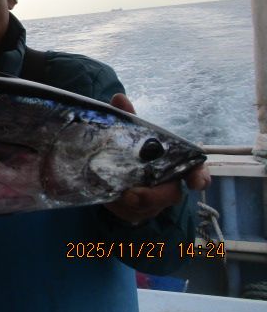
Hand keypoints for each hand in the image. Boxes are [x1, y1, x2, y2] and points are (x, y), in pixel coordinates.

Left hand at [103, 93, 211, 223]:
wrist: (116, 168)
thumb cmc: (134, 148)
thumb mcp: (131, 131)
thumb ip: (129, 117)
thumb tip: (119, 98)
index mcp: (175, 163)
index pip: (197, 172)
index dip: (199, 177)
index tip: (196, 183)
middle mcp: (169, 183)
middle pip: (171, 194)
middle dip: (155, 195)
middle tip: (134, 194)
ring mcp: (154, 200)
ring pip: (151, 206)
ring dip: (134, 203)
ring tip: (119, 195)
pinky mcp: (138, 210)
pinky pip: (132, 213)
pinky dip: (121, 207)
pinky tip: (111, 198)